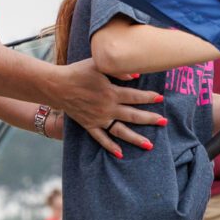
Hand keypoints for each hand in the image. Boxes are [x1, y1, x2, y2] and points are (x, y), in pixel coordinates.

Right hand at [47, 60, 164, 158]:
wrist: (55, 85)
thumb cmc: (77, 72)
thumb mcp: (96, 65)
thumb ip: (117, 70)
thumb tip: (136, 75)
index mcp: (111, 92)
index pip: (135, 96)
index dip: (149, 97)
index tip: (161, 98)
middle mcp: (107, 108)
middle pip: (133, 115)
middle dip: (150, 119)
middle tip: (164, 122)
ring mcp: (98, 118)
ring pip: (121, 131)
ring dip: (136, 138)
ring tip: (150, 145)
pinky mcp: (89, 125)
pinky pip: (101, 138)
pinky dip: (110, 147)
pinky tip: (120, 154)